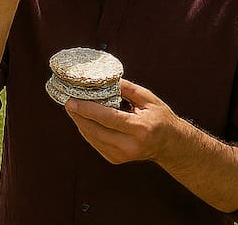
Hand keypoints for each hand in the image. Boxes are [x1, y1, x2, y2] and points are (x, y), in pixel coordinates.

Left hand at [64, 80, 178, 164]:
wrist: (171, 145)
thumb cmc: (160, 118)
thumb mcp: (148, 99)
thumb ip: (126, 88)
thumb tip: (103, 79)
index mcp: (140, 128)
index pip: (108, 118)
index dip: (87, 109)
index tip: (71, 101)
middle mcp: (130, 145)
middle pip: (95, 129)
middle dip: (78, 115)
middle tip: (67, 101)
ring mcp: (122, 155)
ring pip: (92, 137)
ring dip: (80, 122)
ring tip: (73, 108)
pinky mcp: (116, 159)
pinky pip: (95, 143)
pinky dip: (88, 130)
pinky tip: (84, 119)